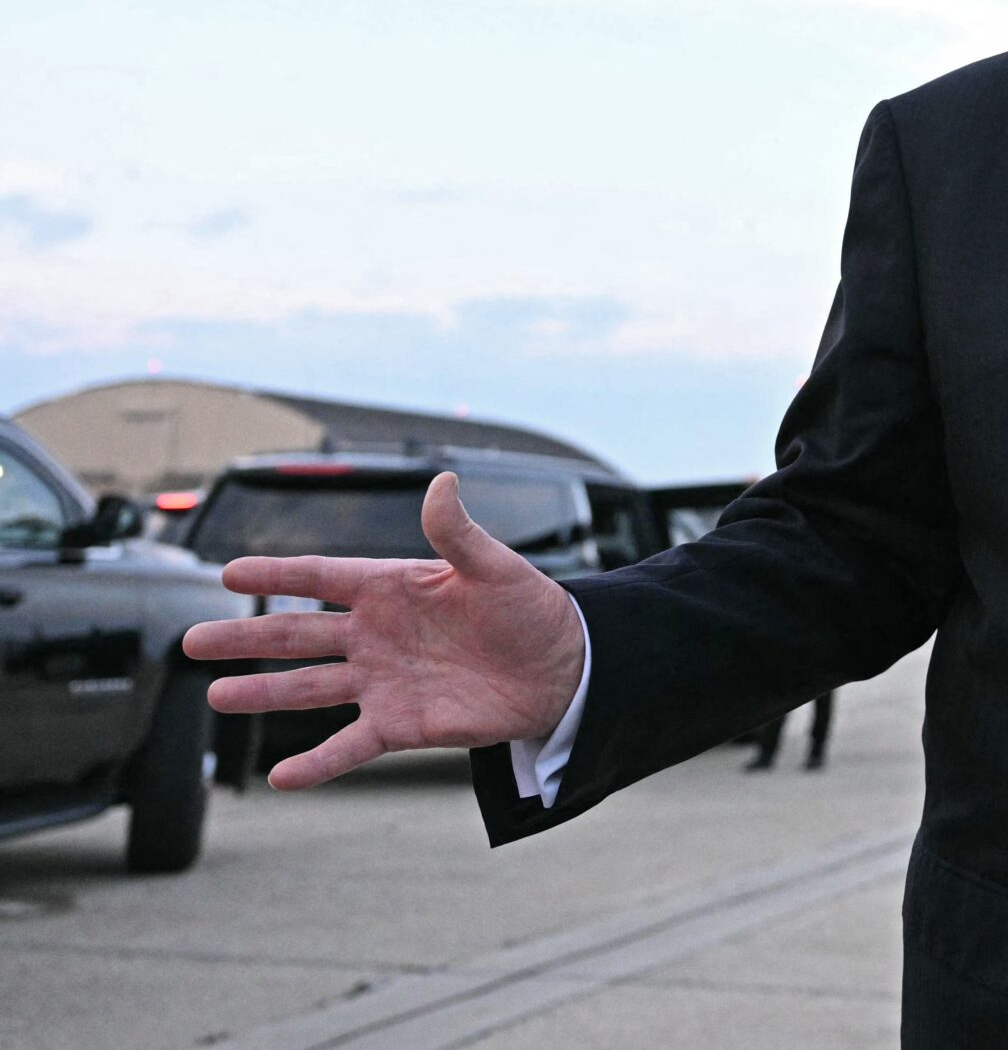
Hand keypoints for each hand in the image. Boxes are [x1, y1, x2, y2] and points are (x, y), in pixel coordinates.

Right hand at [182, 472, 586, 789]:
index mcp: (393, 588)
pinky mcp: (400, 724)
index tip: (228, 575)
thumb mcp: (496, 567)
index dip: (276, 576)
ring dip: (262, 693)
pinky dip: (316, 763)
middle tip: (191, 642)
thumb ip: (458, 531)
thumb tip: (442, 480)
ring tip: (216, 695)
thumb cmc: (532, 609)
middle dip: (246, 638)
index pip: (321, 578)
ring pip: (308, 688)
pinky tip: (279, 778)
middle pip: (297, 635)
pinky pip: (347, 744)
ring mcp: (383, 681)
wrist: (564, 669)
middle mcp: (376, 635)